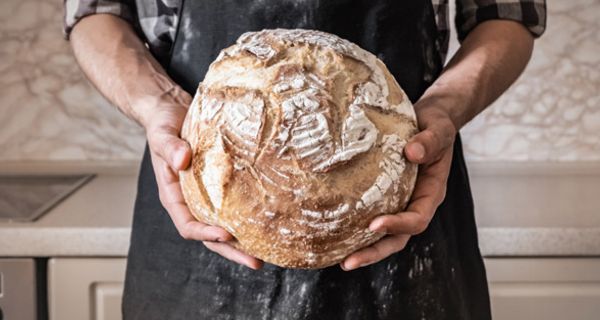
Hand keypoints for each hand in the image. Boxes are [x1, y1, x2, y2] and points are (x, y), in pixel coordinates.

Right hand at [143, 87, 263, 269]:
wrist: (171, 112)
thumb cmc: (163, 125)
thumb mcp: (162, 134)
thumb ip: (170, 147)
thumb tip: (183, 160)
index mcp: (173, 195)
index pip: (187, 224)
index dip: (205, 233)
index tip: (225, 235)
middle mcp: (190, 201)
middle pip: (209, 235)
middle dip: (231, 251)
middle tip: (256, 262)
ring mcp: (206, 195)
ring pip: (224, 225)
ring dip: (243, 241)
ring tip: (266, 253)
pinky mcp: (220, 186)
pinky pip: (234, 206)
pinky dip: (247, 218)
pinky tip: (266, 224)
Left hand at [340, 100, 456, 270]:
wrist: (430, 120)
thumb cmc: (436, 125)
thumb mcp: (438, 129)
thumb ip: (429, 142)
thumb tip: (412, 153)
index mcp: (431, 193)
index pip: (417, 219)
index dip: (398, 225)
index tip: (375, 224)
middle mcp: (415, 202)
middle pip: (398, 238)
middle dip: (374, 252)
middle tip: (348, 262)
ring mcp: (400, 201)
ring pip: (383, 234)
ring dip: (363, 248)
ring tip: (339, 260)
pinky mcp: (385, 195)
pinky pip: (370, 215)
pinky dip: (356, 229)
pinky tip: (335, 234)